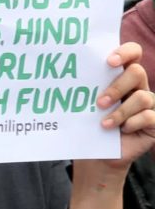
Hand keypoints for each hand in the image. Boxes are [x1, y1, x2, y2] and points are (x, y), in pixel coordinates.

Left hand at [82, 40, 154, 175]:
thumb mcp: (84, 106)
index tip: (109, 61)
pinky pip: (149, 116)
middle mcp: (137, 87)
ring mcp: (147, 105)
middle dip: (117, 86)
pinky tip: (120, 131)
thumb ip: (84, 90)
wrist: (96, 156)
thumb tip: (62, 78)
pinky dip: (132, 123)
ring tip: (103, 124)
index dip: (126, 52)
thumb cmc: (88, 126)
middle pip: (137, 73)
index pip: (133, 53)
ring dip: (120, 111)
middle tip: (100, 102)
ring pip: (143, 97)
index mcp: (120, 76)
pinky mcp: (153, 123)